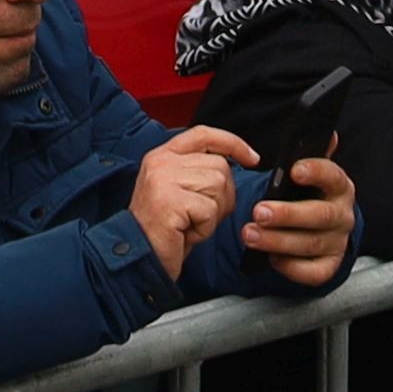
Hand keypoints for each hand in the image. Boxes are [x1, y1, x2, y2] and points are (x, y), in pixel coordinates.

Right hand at [129, 121, 255, 261]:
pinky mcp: (170, 200)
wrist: (140, 256)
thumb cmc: (164, 229)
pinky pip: (209, 210)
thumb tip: (235, 163)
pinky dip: (205, 228)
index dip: (232, 143)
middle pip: (220, 166)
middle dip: (223, 196)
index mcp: (162, 155)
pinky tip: (186, 233)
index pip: (203, 134)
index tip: (252, 158)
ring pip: (218, 187)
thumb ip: (197, 171)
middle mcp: (161, 162)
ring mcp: (164, 179)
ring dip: (213, 214)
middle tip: (200, 216)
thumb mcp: (178, 190)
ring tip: (190, 224)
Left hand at [239, 149, 355, 284]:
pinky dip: (291, 267)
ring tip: (250, 235)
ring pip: (311, 244)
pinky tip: (271, 258)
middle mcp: (342, 214)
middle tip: (258, 211)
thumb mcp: (307, 171)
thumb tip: (327, 133)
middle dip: (287, 214)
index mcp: (338, 185)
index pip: (332, 176)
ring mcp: (337, 242)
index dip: (315, 171)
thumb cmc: (305, 193)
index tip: (294, 170)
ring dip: (278, 241)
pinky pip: (313, 272)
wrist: (315, 226)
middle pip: (319, 215)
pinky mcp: (329, 265)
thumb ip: (311, 153)